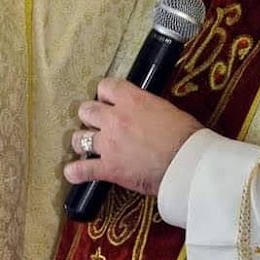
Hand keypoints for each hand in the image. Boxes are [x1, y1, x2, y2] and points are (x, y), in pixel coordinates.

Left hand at [64, 77, 202, 195]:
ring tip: (87, 145)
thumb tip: (142, 112)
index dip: (105, 93)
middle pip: (86, 110)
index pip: (106, 86)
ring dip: (82, 142)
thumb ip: (146, 107)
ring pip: (79, 138)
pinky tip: (72, 173)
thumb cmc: (186, 136)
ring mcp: (109, 144)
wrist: (187, 163)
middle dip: (90, 116)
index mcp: (132, 99)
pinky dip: (75, 172)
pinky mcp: (109, 168)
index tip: (107, 100)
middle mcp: (115, 118)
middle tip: (97, 123)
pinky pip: (82, 170)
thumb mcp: (166, 109)